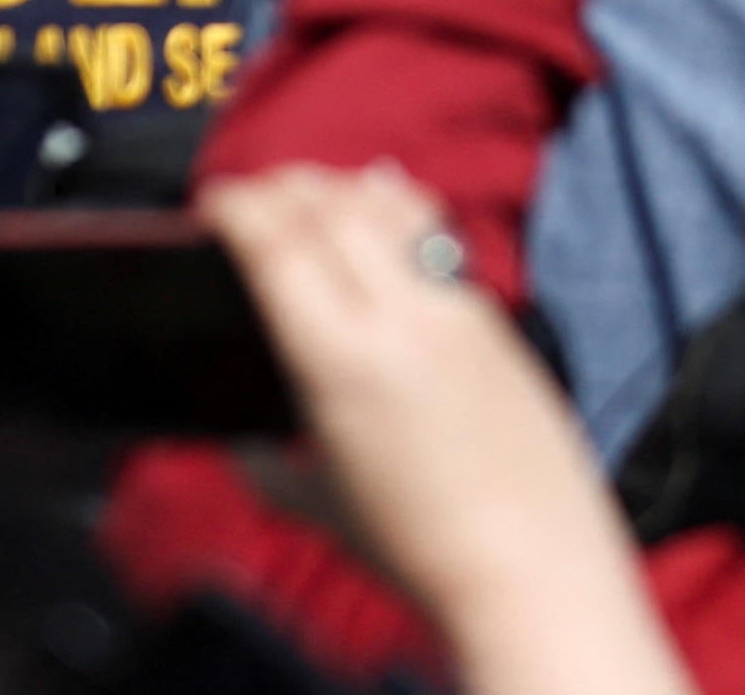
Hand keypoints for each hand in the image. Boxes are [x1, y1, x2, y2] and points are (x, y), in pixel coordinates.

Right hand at [206, 164, 694, 694]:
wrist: (531, 557)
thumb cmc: (419, 546)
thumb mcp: (318, 505)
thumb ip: (266, 464)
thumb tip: (240, 442)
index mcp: (343, 361)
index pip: (280, 246)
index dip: (240, 209)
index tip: (213, 200)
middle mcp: (403, 316)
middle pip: (332, 209)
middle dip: (282, 187)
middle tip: (249, 192)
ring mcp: (456, 308)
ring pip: (391, 207)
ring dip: (340, 186)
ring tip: (307, 188)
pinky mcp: (494, 317)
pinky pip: (436, 235)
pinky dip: (396, 205)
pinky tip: (384, 193)